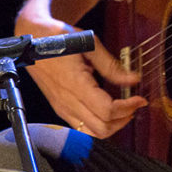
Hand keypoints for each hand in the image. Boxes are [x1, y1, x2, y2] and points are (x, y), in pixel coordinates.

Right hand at [15, 12, 146, 137]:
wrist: (31, 40)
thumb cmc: (58, 38)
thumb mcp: (89, 44)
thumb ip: (111, 65)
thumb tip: (133, 79)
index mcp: (75, 85)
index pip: (107, 110)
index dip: (128, 107)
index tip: (140, 99)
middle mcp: (67, 101)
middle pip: (102, 128)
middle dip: (124, 118)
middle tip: (134, 104)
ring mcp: (62, 108)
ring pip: (92, 133)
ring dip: (112, 125)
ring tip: (124, 109)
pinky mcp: (59, 108)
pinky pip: (82, 127)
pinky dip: (99, 124)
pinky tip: (108, 109)